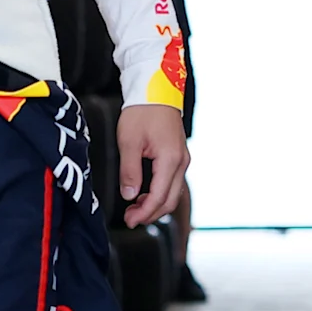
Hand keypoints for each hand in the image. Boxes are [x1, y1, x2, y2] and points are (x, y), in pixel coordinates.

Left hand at [116, 104, 187, 227]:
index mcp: (170, 159)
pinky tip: (144, 194)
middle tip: (130, 219)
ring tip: (134, 208)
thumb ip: (129, 171)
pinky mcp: (178, 156)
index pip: (159, 197)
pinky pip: (172, 183)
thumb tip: (129, 196)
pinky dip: (160, 194)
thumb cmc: (142, 111)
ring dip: (155, 205)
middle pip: (170, 201)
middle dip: (150, 214)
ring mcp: (182, 159)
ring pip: (173, 193)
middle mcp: (181, 162)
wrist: (155, 90)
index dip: (144, 213)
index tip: (129, 220)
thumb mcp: (129, 141)